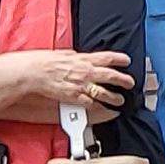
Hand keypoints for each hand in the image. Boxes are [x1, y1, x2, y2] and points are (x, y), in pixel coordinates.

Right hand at [21, 49, 137, 115]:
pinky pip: (90, 103)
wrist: (34, 73)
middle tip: (130, 83)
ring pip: (104, 92)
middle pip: (111, 76)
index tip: (127, 61)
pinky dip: (98, 107)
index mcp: (83, 59)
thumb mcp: (63, 53)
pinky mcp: (75, 97)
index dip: (120, 59)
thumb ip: (74, 56)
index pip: (107, 58)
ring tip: (120, 100)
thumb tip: (79, 56)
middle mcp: (85, 72)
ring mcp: (81, 86)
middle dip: (124, 80)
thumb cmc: (44, 62)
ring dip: (114, 97)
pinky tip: (103, 110)